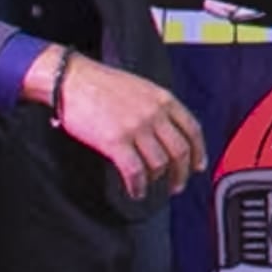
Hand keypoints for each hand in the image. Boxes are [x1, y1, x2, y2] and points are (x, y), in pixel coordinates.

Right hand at [48, 55, 207, 199]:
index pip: (192, 129)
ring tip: (150, 186)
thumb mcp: (141, 88)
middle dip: (182, 172)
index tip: (198, 165)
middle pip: (180, 151)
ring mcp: (136, 128)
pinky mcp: (116, 141)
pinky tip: (135, 191)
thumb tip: (167, 134)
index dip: (199, 152)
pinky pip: (135, 171)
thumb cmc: (102, 83)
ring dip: (158, 180)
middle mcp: (155, 113)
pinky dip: (138, 186)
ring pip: (160, 163)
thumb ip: (158, 108)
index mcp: (164, 99)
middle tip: (177, 184)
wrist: (72, 79)